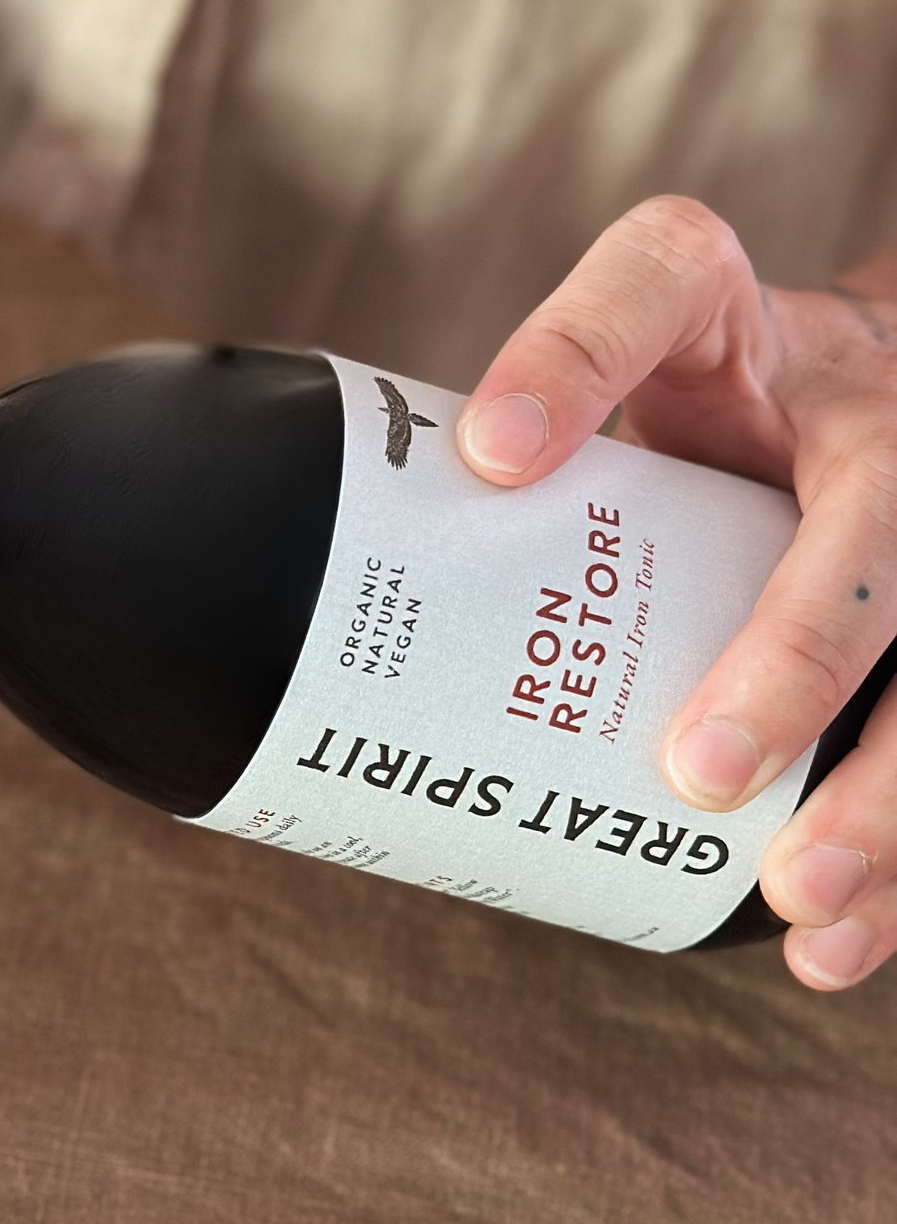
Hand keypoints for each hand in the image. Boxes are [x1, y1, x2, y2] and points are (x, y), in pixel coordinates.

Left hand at [457, 196, 896, 990]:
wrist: (840, 380)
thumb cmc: (698, 396)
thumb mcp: (614, 380)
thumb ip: (519, 450)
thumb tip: (378, 571)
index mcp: (733, 311)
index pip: (655, 282)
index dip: (577, 356)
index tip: (493, 453)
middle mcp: (861, 396)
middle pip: (867, 526)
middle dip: (796, 657)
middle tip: (698, 774)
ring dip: (882, 793)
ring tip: (801, 896)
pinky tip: (834, 941)